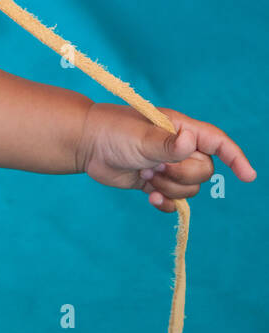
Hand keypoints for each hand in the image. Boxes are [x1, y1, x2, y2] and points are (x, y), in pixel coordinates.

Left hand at [77, 102, 255, 211]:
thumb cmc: (112, 132)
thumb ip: (166, 144)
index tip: (248, 177)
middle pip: (204, 171)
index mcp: (181, 129)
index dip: (235, 158)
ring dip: (169, 187)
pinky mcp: (153, 182)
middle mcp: (178, 148)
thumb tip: (191, 141)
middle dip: (181, 174)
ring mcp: (166, 166)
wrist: (85, 145)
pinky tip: (151, 198)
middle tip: (153, 166)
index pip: (217, 142)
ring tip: (143, 174)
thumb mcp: (140, 137)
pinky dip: (165, 203)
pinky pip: (173, 199)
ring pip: (190, 188)